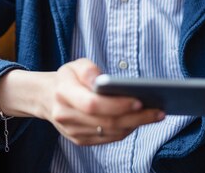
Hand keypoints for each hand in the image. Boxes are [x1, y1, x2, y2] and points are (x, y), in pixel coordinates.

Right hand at [42, 58, 164, 144]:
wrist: (46, 97)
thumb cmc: (67, 78)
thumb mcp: (75, 64)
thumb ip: (89, 70)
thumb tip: (103, 81)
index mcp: (63, 93)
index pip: (93, 104)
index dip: (117, 105)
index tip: (139, 101)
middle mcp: (66, 115)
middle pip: (106, 121)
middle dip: (135, 117)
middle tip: (158, 111)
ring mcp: (72, 131)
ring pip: (109, 132)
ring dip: (134, 125)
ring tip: (154, 116)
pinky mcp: (79, 140)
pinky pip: (107, 138)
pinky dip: (125, 130)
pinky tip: (139, 121)